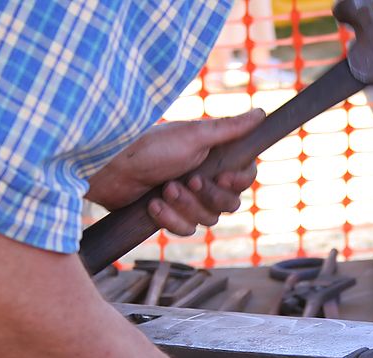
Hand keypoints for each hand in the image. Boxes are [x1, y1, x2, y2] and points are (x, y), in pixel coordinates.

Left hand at [86, 109, 265, 235]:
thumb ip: (230, 128)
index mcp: (214, 158)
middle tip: (188, 180)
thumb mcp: (194, 135)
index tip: (223, 177)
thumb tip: (262, 112)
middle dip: (207, 196)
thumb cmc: (149, 147)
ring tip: (165, 189)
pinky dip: (170, 219)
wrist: (110, 169)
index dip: (238, 182)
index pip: (245, 178)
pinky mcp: (171, 216)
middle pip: (229, 204)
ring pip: (208, 219)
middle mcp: (205, 179)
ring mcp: (188, 200)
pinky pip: (186, 230)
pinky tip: (153, 205)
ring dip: (185, 205)